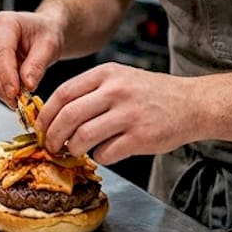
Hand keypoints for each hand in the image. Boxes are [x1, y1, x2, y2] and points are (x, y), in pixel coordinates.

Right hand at [0, 11, 62, 105]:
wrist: (42, 32)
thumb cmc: (45, 33)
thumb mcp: (49, 46)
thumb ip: (37, 64)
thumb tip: (28, 84)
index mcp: (5, 22)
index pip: (1, 51)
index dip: (7, 74)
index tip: (15, 92)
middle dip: (0, 85)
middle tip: (16, 101)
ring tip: (18, 100)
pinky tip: (13, 95)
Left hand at [38, 63, 196, 165]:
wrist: (192, 103)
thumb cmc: (152, 94)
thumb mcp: (120, 78)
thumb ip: (91, 91)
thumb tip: (56, 114)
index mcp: (107, 73)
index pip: (63, 93)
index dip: (46, 114)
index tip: (40, 127)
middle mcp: (116, 91)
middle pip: (68, 116)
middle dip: (52, 135)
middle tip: (50, 145)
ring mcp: (128, 114)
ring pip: (83, 137)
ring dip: (73, 149)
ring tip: (76, 150)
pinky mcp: (140, 137)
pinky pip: (106, 153)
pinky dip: (100, 157)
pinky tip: (107, 152)